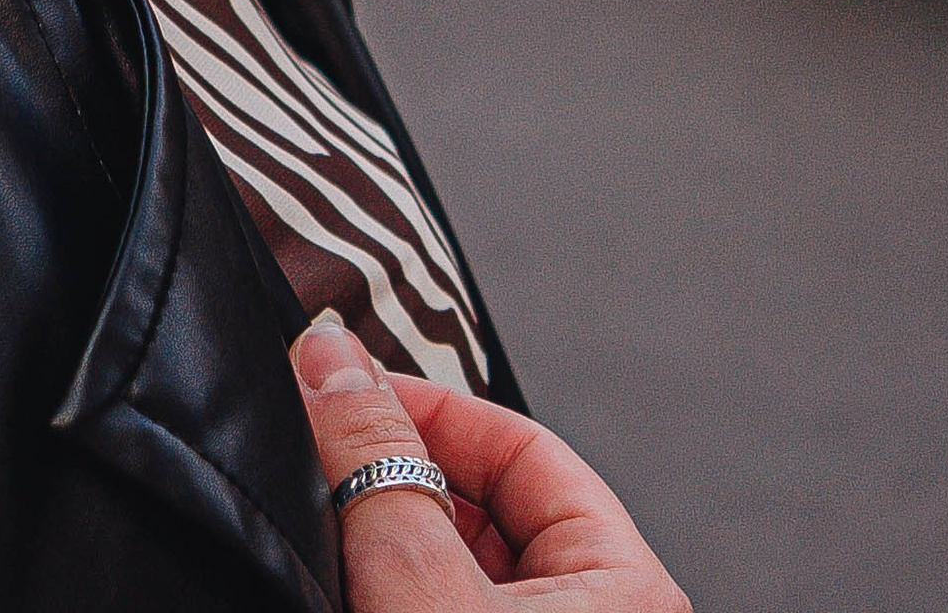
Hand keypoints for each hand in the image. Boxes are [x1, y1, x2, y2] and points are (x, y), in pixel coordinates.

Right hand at [291, 318, 689, 609]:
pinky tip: (338, 576)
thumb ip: (381, 473)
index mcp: (624, 590)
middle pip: (484, 508)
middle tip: (323, 453)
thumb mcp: (423, 590)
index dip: (430, 408)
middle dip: (398, 475)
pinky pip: (436, 609)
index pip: (524, 449)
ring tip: (324, 518)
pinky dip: (386, 590)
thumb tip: (331, 360)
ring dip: (384, 538)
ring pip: (454, 570)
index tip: (345, 388)